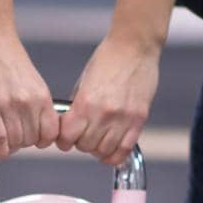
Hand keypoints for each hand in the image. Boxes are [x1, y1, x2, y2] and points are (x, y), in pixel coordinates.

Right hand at [0, 32, 58, 158]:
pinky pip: (0, 138)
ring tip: (4, 140)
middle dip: (23, 143)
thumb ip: (37, 105)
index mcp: (42, 97)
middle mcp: (28, 103)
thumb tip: (36, 129)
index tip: (34, 140)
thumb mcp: (33, 82)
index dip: (42, 141)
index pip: (51, 133)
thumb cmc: (9, 59)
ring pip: (15, 142)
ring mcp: (9, 105)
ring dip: (10, 146)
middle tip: (14, 138)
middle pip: (31, 141)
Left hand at [57, 35, 157, 166]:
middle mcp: (104, 113)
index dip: (64, 141)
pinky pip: (125, 149)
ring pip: (104, 151)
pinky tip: (111, 153)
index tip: (65, 139)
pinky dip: (116, 155)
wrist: (134, 46)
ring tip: (97, 142)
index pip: (68, 138)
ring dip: (98, 150)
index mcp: (85, 103)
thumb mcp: (83, 82)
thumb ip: (78, 107)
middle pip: (85, 146)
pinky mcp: (138, 119)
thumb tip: (71, 126)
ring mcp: (123, 118)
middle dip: (80, 143)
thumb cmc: (108, 59)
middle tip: (83, 137)